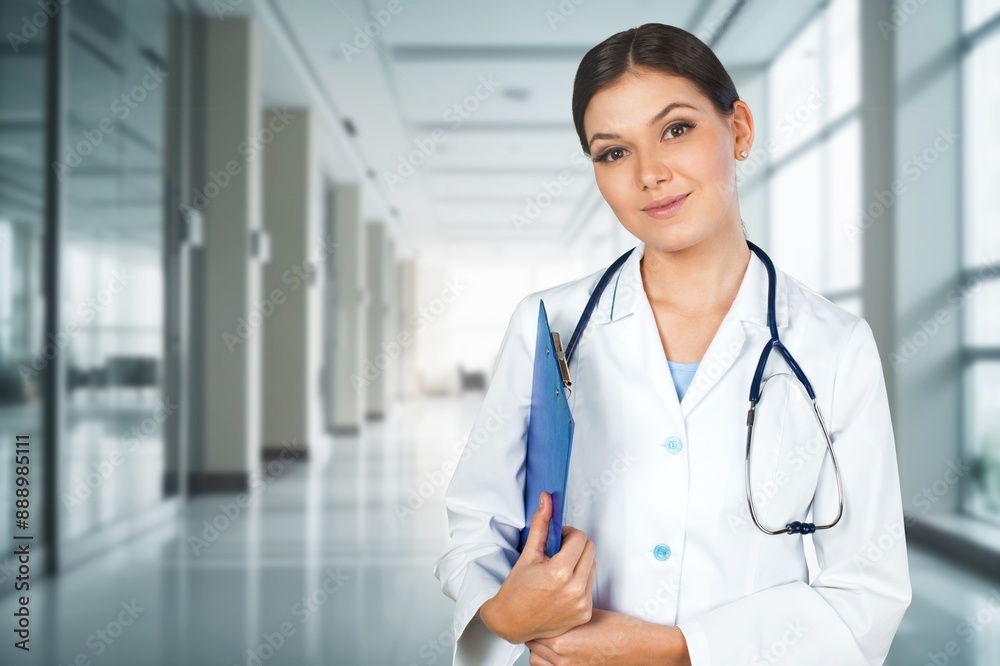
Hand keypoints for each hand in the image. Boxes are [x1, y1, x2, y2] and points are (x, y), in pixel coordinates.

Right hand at [479, 491, 596, 644]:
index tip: (558, 538)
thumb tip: (547, 500)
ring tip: (559, 571)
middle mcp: (574, 589)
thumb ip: (541, 525)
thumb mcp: (528, 554)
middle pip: (590, 550)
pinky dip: (579, 582)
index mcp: (560, 572)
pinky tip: (562, 587)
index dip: (568, 534)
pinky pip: (590, 587)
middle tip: (558, 552)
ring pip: (592, 567)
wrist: (511, 622)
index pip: (580, 538)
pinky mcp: (584, 614)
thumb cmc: (516, 590)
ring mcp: (581, 604)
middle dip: (575, 546)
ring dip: (579, 563)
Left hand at [526, 609, 686, 665]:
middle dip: (534, 633)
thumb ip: (565, 613)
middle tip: (538, 622)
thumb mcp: (587, 613)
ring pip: (537, 661)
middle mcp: (562, 659)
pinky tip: (556, 652)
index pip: (532, 629)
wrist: (638, 646)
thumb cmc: (620, 630)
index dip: (533, 619)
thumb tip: (553, 607)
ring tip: (546, 637)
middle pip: (532, 646)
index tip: (534, 613)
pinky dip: (548, 661)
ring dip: (538, 650)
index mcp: (562, 641)